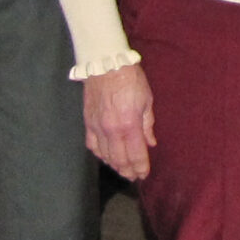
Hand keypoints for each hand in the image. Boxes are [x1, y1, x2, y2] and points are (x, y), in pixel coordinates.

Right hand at [82, 64, 155, 179]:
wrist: (105, 63)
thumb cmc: (130, 79)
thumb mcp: (146, 100)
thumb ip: (148, 124)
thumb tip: (150, 143)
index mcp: (129, 124)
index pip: (136, 155)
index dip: (141, 168)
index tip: (143, 174)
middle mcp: (112, 130)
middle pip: (119, 160)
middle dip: (128, 171)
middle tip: (133, 176)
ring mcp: (97, 127)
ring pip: (105, 155)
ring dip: (114, 165)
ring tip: (122, 169)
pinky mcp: (88, 122)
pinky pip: (92, 145)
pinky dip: (99, 154)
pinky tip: (106, 156)